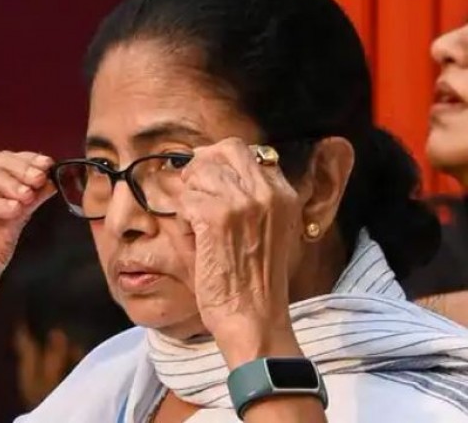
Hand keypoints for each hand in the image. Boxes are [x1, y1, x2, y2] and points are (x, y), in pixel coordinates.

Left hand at [173, 138, 302, 366]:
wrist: (253, 316)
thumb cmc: (254, 279)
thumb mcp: (269, 229)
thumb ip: (252, 197)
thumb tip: (212, 166)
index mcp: (284, 193)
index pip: (244, 150)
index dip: (218, 164)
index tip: (207, 185)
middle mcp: (267, 192)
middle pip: (222, 150)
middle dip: (201, 168)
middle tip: (193, 195)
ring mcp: (243, 202)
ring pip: (200, 172)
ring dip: (190, 195)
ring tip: (195, 222)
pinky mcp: (217, 218)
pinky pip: (187, 197)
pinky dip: (183, 215)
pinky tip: (192, 235)